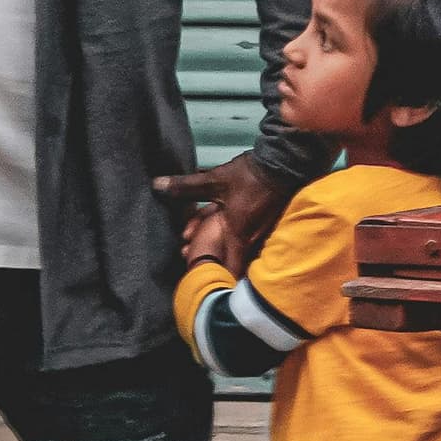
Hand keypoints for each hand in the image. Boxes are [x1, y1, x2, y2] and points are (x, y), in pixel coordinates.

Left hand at [156, 153, 292, 268]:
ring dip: (214, 237)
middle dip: (205, 253)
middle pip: (229, 256)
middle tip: (185, 249)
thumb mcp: (215, 181)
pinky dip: (226, 225)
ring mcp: (261, 229)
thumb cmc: (250, 177)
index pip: (231, 270)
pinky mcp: (265, 218)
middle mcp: (252, 237)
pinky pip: (242, 228)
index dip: (217, 278)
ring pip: (234, 240)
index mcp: (239, 235)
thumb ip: (186, 188)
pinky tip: (215, 212)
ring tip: (191, 231)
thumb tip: (156, 185)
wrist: (285, 162)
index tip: (202, 277)